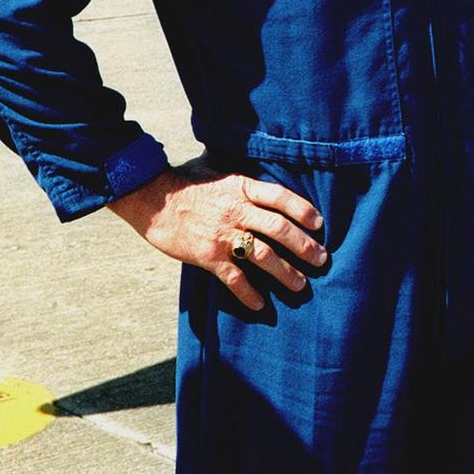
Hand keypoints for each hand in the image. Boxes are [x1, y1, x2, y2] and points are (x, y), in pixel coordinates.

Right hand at [108, 156, 325, 310]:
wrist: (152, 198)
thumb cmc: (186, 182)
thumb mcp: (218, 170)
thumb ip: (241, 179)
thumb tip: (261, 180)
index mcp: (241, 187)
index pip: (280, 197)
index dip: (303, 210)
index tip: (319, 223)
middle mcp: (236, 210)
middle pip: (279, 229)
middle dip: (304, 246)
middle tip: (321, 259)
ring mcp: (222, 234)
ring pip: (263, 255)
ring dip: (285, 273)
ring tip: (300, 285)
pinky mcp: (207, 255)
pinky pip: (234, 278)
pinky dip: (249, 294)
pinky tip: (261, 304)